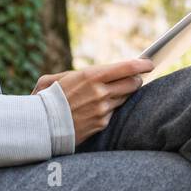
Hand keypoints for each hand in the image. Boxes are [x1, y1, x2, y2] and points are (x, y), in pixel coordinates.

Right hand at [32, 58, 153, 145]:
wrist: (41, 126)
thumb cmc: (46, 99)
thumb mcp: (57, 78)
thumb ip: (79, 74)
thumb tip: (97, 73)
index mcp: (90, 76)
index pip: (126, 68)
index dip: (142, 65)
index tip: (149, 63)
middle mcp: (100, 92)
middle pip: (132, 83)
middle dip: (136, 79)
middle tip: (135, 77)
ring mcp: (103, 109)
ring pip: (124, 98)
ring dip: (123, 94)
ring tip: (113, 91)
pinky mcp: (102, 123)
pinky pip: (113, 112)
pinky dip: (111, 108)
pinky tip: (100, 107)